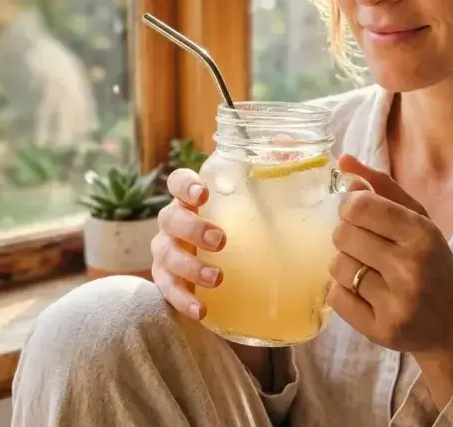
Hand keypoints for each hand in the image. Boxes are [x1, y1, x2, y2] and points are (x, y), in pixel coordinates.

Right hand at [152, 170, 277, 387]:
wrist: (234, 268)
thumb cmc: (243, 224)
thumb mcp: (257, 199)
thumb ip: (271, 169)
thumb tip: (286, 143)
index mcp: (192, 198)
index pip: (178, 182)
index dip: (185, 185)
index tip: (202, 192)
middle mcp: (174, 222)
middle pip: (170, 218)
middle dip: (192, 228)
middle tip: (220, 240)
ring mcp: (168, 252)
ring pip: (166, 255)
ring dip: (190, 267)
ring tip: (217, 278)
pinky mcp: (169, 281)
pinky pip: (168, 291)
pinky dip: (183, 301)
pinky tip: (201, 310)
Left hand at [327, 154, 452, 400]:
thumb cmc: (434, 266)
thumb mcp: (420, 221)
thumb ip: (383, 188)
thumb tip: (344, 161)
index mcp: (423, 235)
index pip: (360, 207)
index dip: (350, 207)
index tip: (357, 214)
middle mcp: (410, 268)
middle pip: (343, 235)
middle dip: (347, 236)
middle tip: (366, 246)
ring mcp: (395, 302)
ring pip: (336, 266)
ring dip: (345, 265)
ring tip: (368, 272)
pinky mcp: (379, 330)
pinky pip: (335, 297)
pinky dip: (344, 293)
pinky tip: (366, 295)